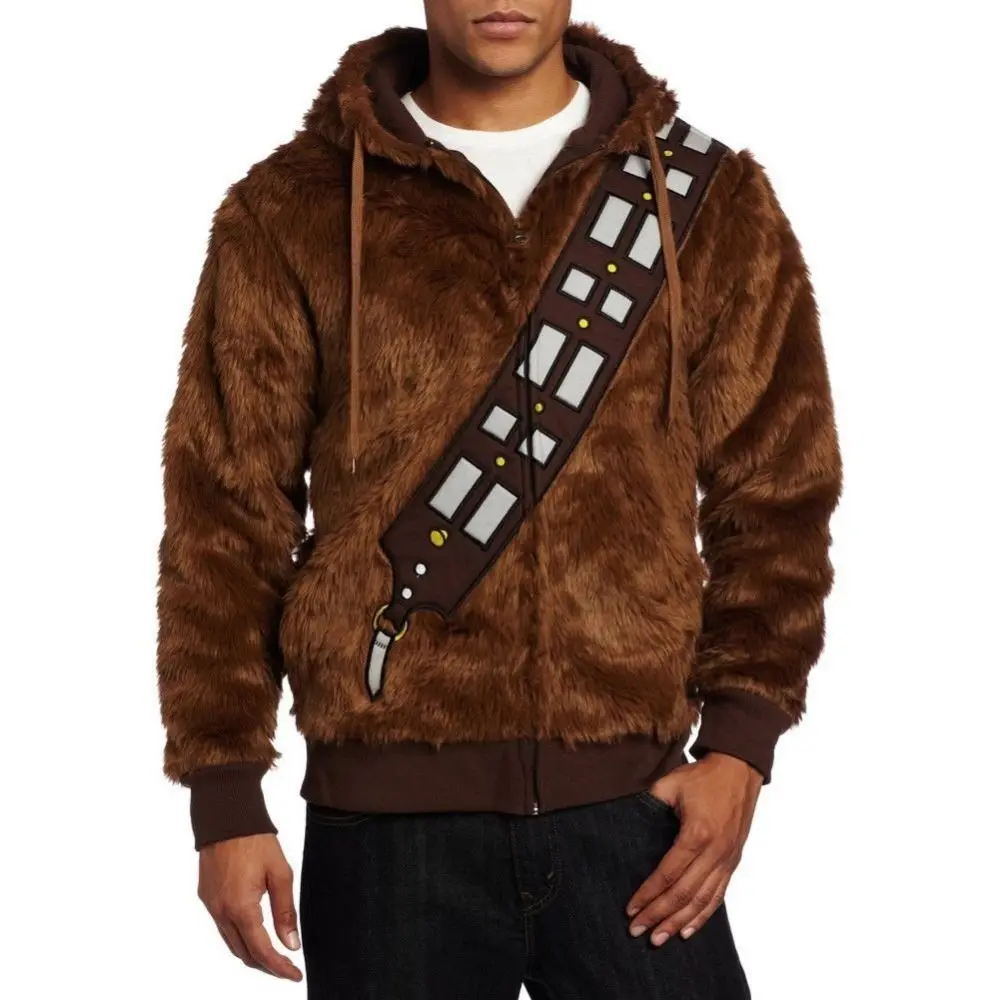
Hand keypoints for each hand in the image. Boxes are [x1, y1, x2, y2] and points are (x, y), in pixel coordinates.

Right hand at [198, 833, 303, 980]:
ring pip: (231, 944)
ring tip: (274, 955)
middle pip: (244, 954)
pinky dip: (239, 937)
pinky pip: (222, 928)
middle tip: (288, 967)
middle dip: (266, 966)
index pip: (261, 951)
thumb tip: (291, 944)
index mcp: (241, 908)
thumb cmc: (256, 840)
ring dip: (252, 954)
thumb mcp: (280, 873)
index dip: (279, 968)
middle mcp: (221, 912)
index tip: (295, 974)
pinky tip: (254, 933)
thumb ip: (286, 912)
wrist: (227, 817)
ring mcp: (210, 906)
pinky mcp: (206, 897)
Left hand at [625, 751, 761, 945]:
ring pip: (702, 900)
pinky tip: (688, 930)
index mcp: (697, 834)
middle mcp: (715, 852)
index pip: (668, 873)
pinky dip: (703, 916)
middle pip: (684, 893)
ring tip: (659, 938)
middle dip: (659, 915)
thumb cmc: (704, 776)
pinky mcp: (732, 861)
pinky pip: (718, 895)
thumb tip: (627, 821)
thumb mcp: (671, 783)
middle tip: (638, 931)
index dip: (648, 893)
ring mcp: (726, 859)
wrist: (739, 769)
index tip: (631, 909)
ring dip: (679, 922)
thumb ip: (650, 803)